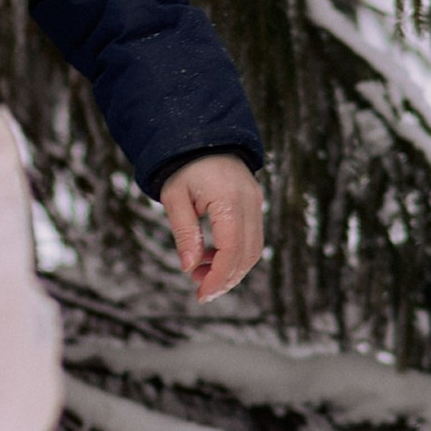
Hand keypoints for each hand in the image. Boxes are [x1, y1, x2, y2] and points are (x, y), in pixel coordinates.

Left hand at [160, 155, 264, 307]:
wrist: (201, 135)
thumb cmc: (183, 166)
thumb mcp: (175, 198)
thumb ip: (184, 233)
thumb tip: (190, 267)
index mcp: (228, 201)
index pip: (231, 250)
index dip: (219, 277)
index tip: (202, 294)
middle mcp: (249, 203)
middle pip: (248, 254)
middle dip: (227, 278)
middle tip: (201, 291)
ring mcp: (256, 203)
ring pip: (254, 249)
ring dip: (231, 268)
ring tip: (201, 273)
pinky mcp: (254, 204)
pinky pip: (251, 237)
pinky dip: (234, 253)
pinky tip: (210, 257)